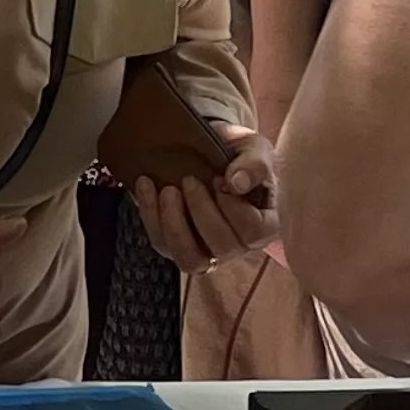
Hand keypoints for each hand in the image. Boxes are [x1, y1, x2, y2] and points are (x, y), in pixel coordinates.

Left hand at [133, 127, 279, 271]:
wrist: (209, 152)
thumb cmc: (239, 156)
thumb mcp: (254, 150)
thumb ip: (254, 164)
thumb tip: (236, 183)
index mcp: (263, 226)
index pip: (254, 233)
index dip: (234, 208)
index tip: (220, 179)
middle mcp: (236, 246)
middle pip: (222, 247)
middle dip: (202, 212)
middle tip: (189, 180)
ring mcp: (205, 250)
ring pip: (190, 259)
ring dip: (175, 224)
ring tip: (168, 190)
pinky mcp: (176, 246)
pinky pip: (162, 243)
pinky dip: (151, 214)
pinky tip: (146, 185)